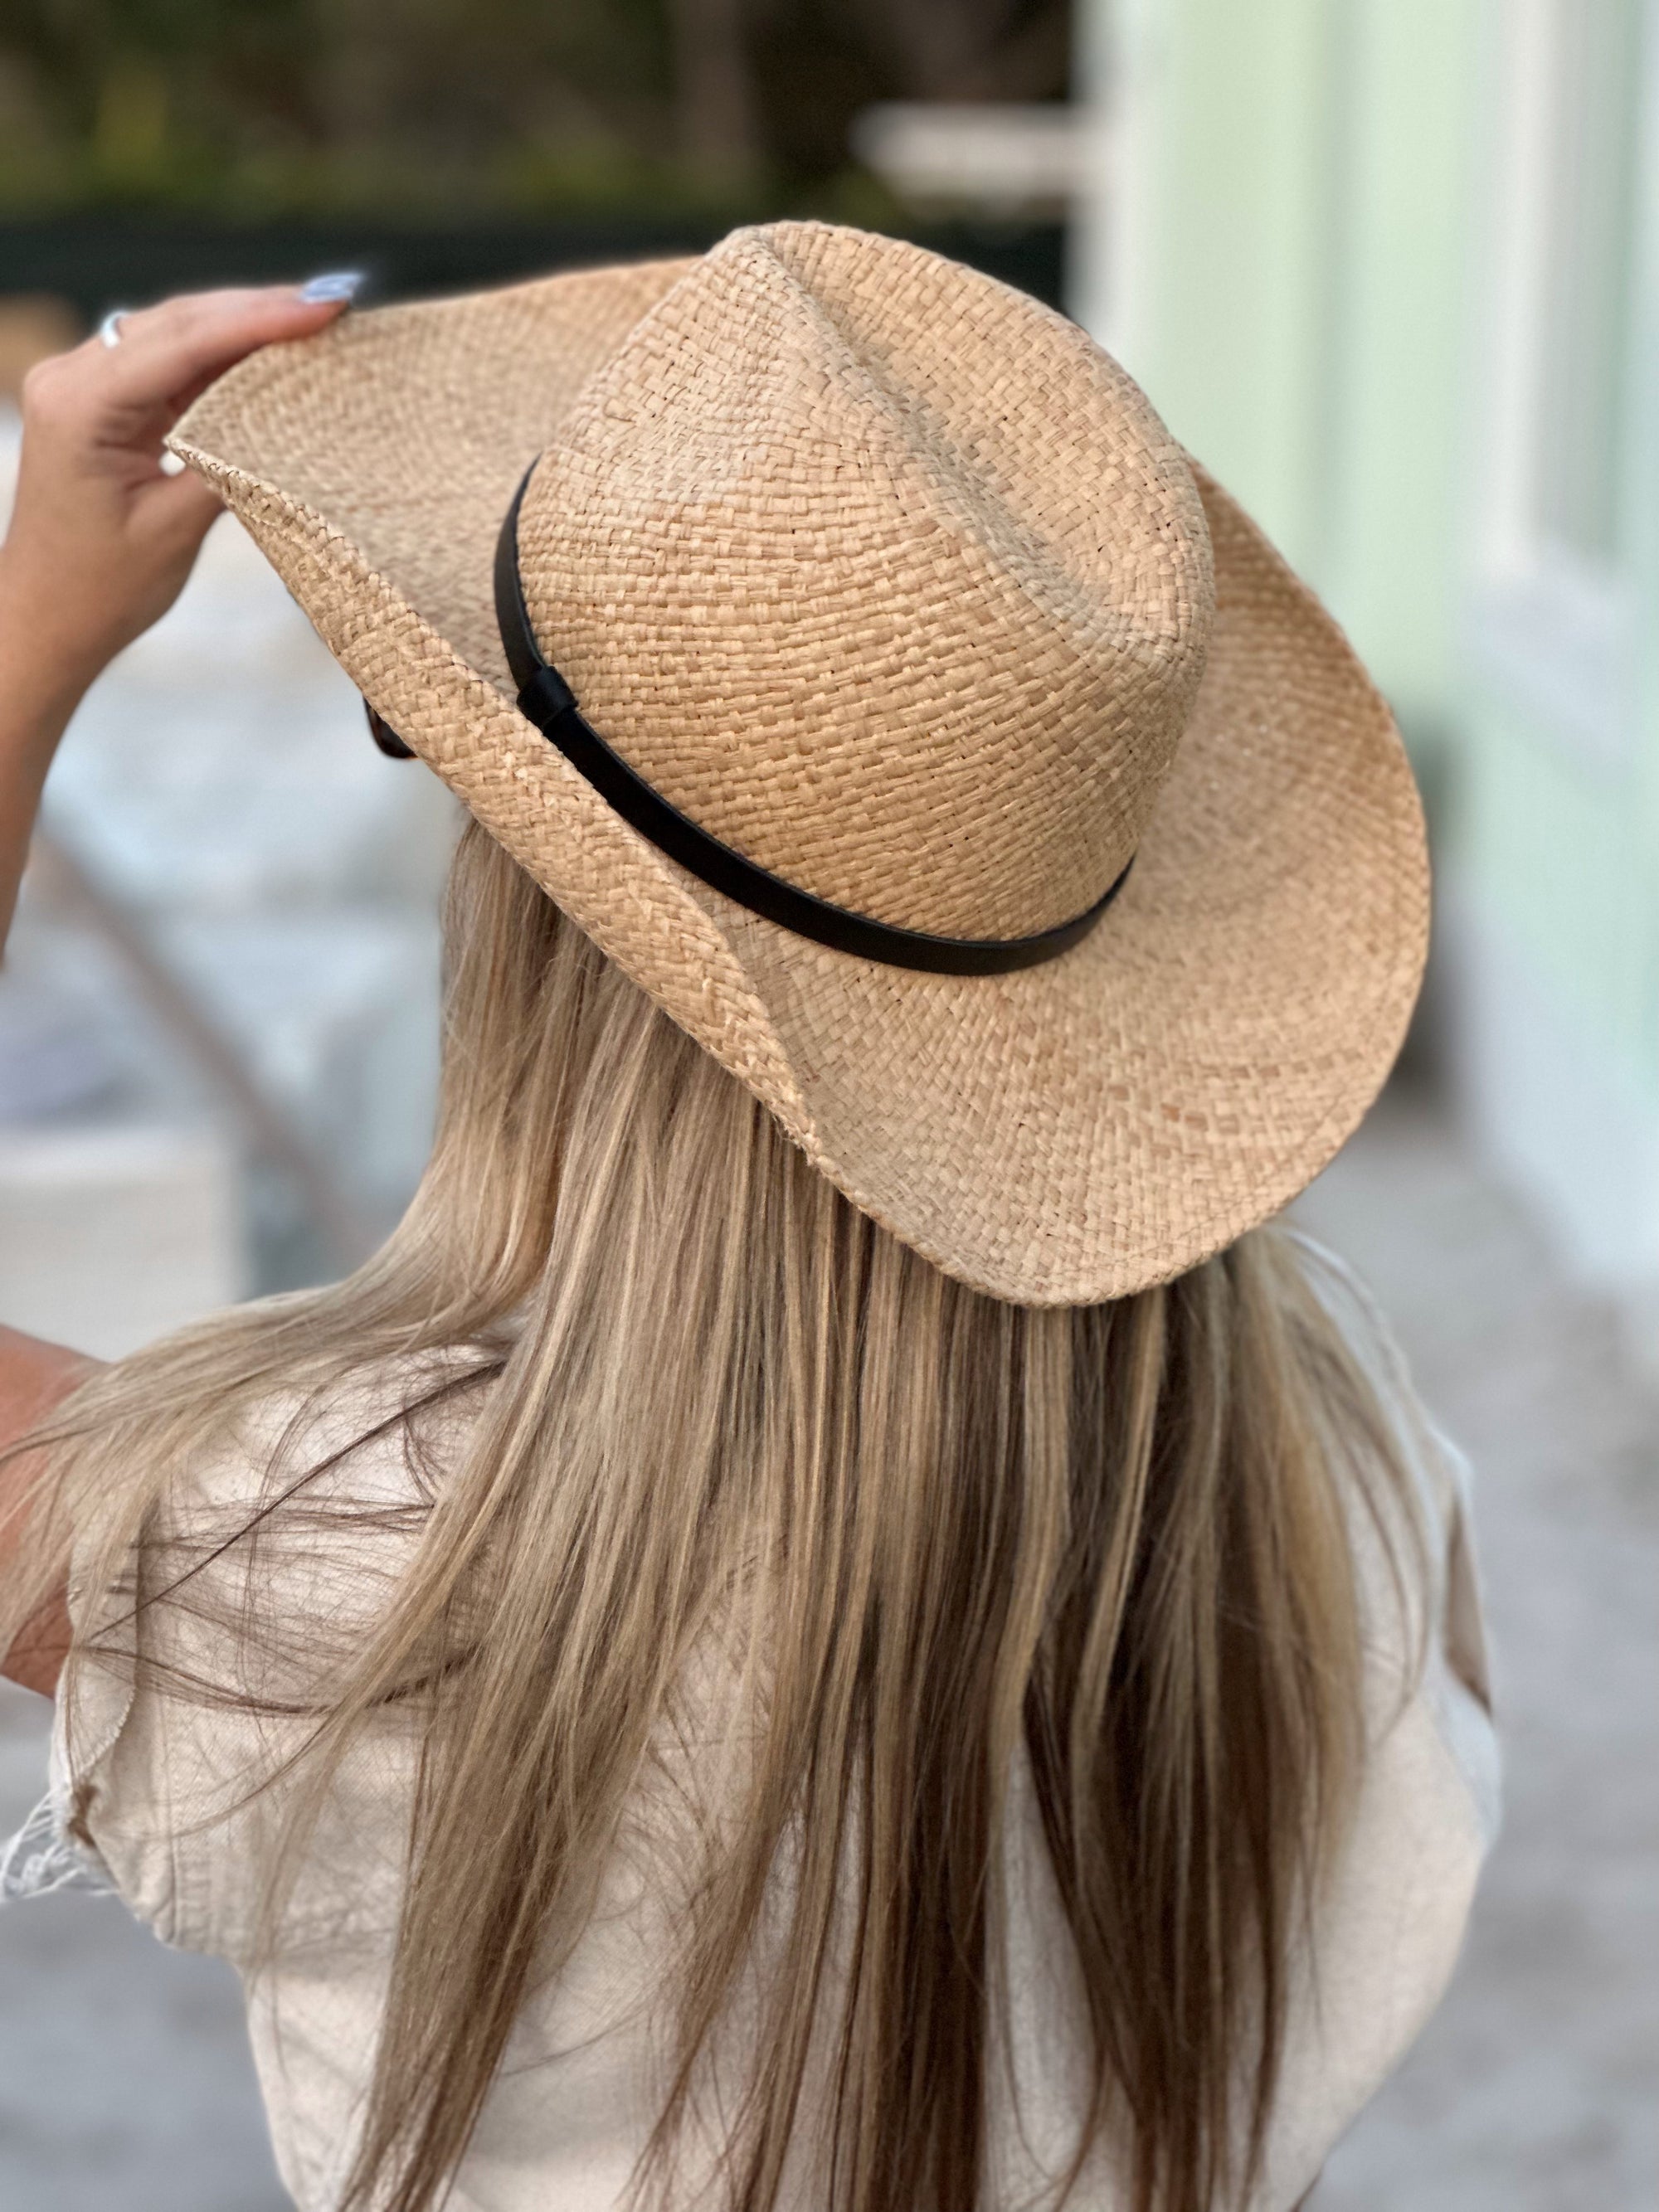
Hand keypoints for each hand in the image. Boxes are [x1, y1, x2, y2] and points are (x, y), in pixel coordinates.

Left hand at [0, 282, 355, 702]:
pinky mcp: (100, 401)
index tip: (320, 309)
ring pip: (173, 333)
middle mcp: (71, 379)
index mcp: (79, 407)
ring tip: (311, 319)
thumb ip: (227, 464)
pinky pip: (166, 363)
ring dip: (241, 326)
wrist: (48, 616)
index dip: (257, 321)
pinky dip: (218, 357)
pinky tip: (267, 353)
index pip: (181, 345)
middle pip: (176, 323)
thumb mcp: (175, 529)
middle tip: (331, 302)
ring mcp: (81, 384)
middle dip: (255, 310)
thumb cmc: (102, 587)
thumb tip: (288, 422)